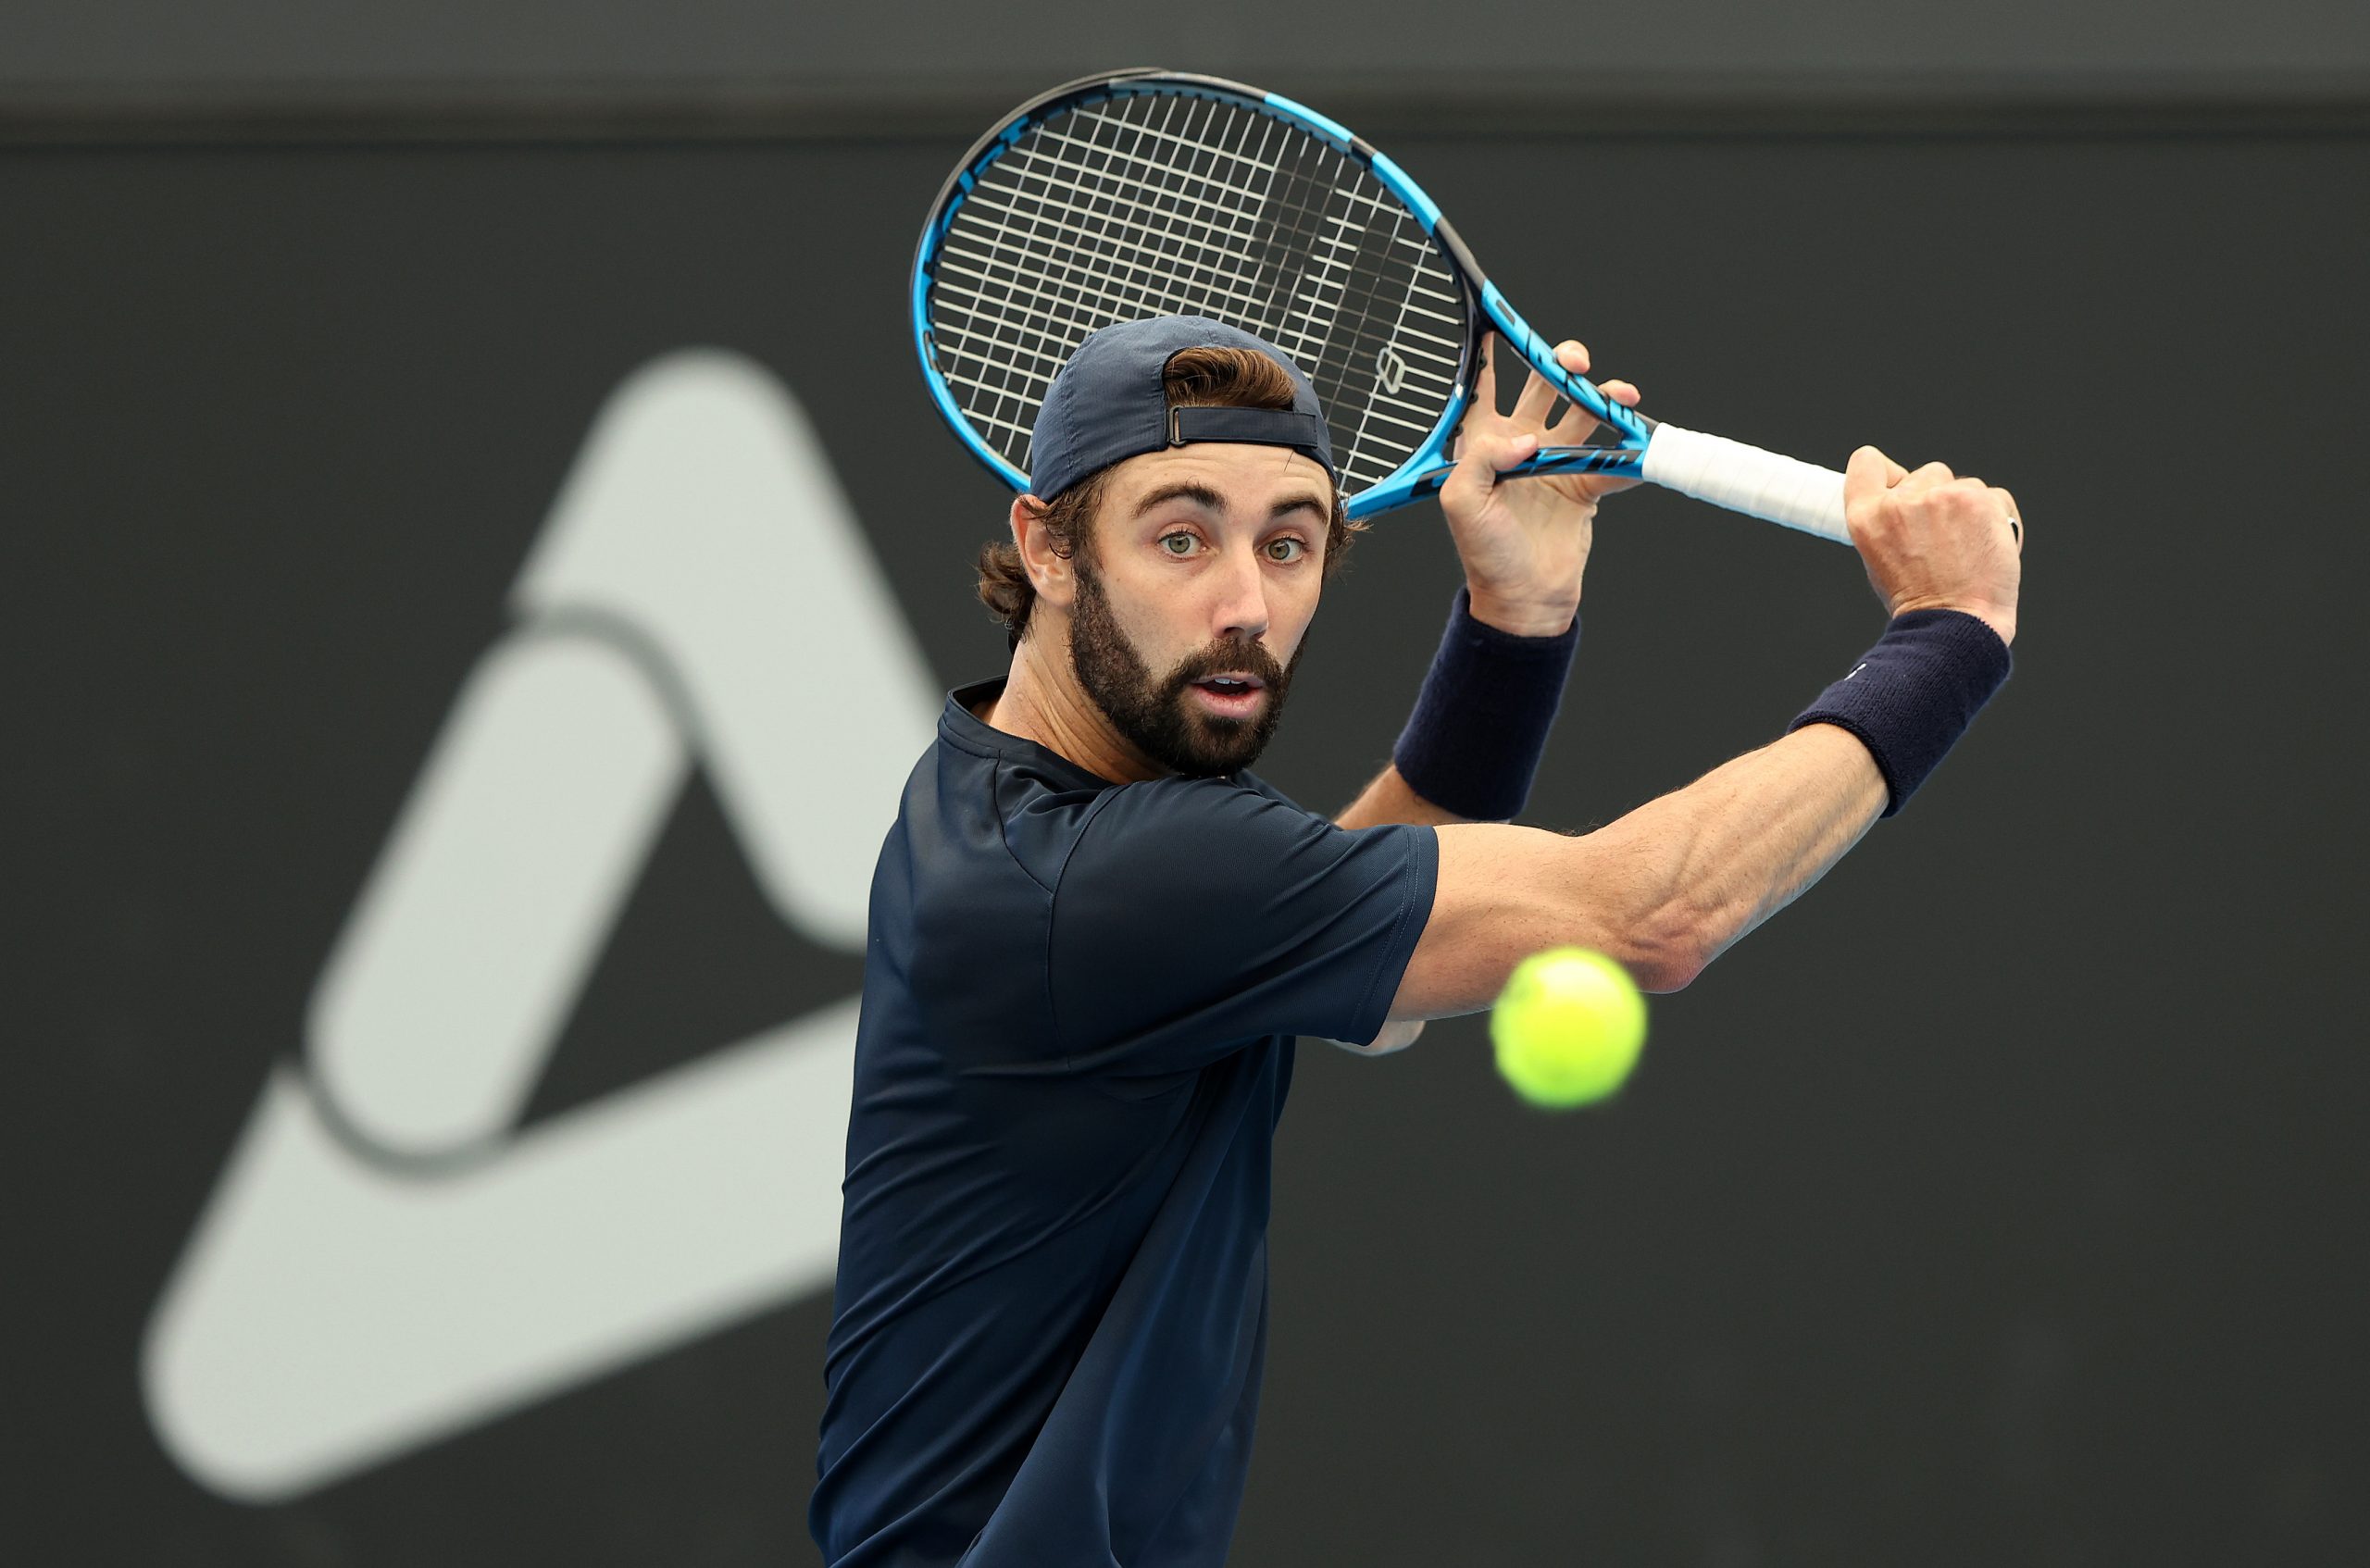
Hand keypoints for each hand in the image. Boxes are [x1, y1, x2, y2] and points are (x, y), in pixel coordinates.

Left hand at [1439, 335, 1642, 636]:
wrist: (1524, 598)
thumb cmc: (1485, 553)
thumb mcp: (1463, 503)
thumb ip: (1483, 460)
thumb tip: (1526, 439)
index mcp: (1485, 443)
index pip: (1485, 387)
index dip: (1488, 355)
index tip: (1496, 322)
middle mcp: (1523, 444)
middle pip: (1547, 386)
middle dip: (1564, 364)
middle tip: (1576, 362)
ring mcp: (1559, 463)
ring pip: (1587, 413)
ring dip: (1606, 397)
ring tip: (1622, 398)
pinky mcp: (1588, 485)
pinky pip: (1616, 458)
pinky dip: (1632, 450)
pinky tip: (1640, 445)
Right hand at [1843, 446, 2022, 645]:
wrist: (1958, 625)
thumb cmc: (1920, 602)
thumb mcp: (1879, 560)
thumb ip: (1888, 522)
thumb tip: (1906, 498)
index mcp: (1866, 517)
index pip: (1867, 462)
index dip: (1887, 472)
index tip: (1899, 485)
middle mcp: (1900, 502)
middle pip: (1926, 473)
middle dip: (1937, 498)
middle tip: (1942, 538)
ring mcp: (1941, 498)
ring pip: (1962, 485)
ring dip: (1968, 509)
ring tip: (1967, 549)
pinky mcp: (1980, 501)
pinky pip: (1994, 497)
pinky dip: (1996, 519)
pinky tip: (1989, 548)